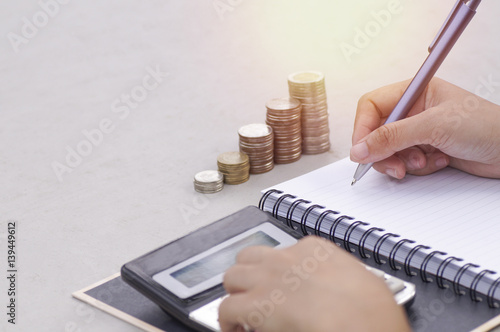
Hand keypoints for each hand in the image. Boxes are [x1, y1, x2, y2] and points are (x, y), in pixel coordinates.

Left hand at [218, 236, 409, 331]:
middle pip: (250, 258)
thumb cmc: (372, 311)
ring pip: (232, 276)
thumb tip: (339, 287)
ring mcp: (268, 278)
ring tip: (244, 311)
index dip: (278, 272)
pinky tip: (237, 329)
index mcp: (314, 250)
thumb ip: (340, 276)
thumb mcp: (363, 279)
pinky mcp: (255, 305)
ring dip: (236, 293)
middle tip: (256, 294)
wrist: (364, 325)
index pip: (284, 251)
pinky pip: (226, 308)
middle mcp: (286, 258)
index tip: (282, 287)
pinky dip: (227, 320)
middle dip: (250, 276)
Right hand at [350, 78, 499, 178]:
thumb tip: (360, 149)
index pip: (372, 106)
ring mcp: (419, 131)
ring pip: (389, 151)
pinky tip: (439, 161)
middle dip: (384, 152)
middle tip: (394, 166)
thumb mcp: (434, 126)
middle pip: (376, 132)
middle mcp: (413, 110)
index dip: (363, 128)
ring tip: (423, 161)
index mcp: (414, 92)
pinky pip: (405, 162)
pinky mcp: (426, 149)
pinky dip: (418, 167)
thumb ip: (392, 137)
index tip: (362, 151)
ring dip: (403, 161)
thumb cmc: (486, 126)